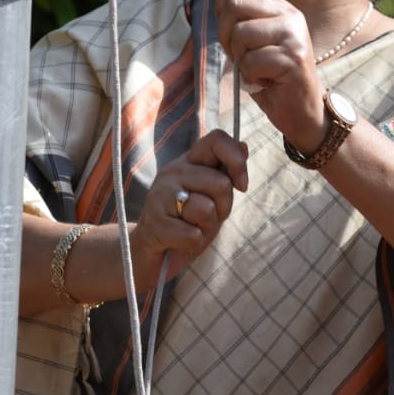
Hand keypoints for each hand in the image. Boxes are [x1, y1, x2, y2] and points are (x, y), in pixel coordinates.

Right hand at [130, 128, 247, 286]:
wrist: (149, 254)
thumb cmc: (185, 224)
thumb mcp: (211, 198)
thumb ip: (225, 174)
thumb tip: (244, 146)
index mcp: (187, 162)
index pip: (216, 139)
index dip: (237, 160)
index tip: (242, 186)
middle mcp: (172, 172)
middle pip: (221, 183)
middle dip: (224, 208)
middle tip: (206, 218)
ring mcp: (159, 196)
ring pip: (206, 209)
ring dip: (207, 227)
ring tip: (191, 229)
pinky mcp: (153, 224)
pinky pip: (192, 234)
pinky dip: (193, 244)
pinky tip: (180, 242)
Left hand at [215, 0, 327, 150]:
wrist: (302, 111)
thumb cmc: (272, 77)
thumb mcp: (252, 41)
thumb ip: (238, 15)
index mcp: (279, 6)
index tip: (226, 25)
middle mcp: (289, 14)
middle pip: (234, 4)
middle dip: (225, 35)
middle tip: (240, 55)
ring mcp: (293, 34)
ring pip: (240, 33)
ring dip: (239, 58)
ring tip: (256, 69)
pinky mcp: (293, 57)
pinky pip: (250, 60)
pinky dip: (250, 76)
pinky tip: (265, 81)